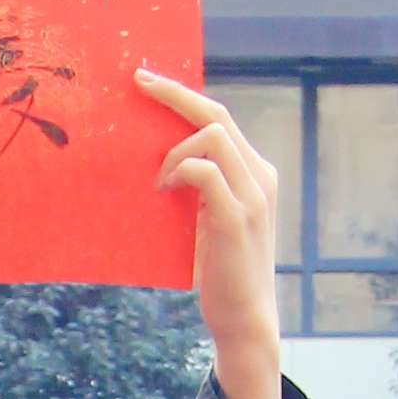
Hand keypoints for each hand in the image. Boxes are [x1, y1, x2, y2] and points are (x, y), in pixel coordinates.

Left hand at [139, 69, 286, 398]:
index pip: (220, 116)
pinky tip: (164, 192)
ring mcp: (253, 195)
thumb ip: (198, 187)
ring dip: (174, 151)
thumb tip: (154, 160)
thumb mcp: (208, 218)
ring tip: (158, 183)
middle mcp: (260, 176)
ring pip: (213, 135)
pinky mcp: (237, 218)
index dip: (183, 94)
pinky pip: (205, 172)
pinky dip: (180, 172)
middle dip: (173, 94)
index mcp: (255, 172)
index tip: (147, 79)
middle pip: (216, 114)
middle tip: (137, 84)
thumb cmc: (219, 271)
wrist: (244, 319)